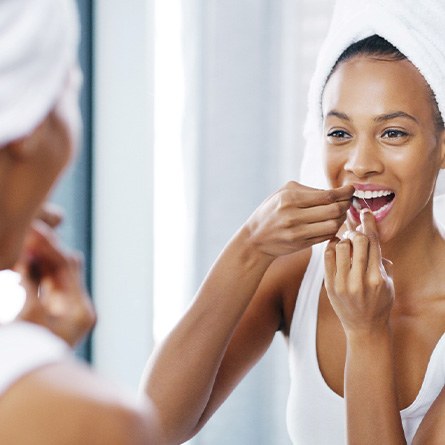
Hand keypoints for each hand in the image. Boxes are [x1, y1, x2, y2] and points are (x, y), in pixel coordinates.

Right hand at [14, 220, 95, 346]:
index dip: (49, 247)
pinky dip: (35, 275)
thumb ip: (30, 284)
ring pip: (55, 277)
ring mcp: (67, 311)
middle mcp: (78, 309)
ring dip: (40, 260)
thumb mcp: (28, 316)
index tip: (33, 230)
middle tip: (29, 230)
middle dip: (45, 250)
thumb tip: (27, 257)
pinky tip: (21, 261)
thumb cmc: (27, 352)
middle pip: (64, 270)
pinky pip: (46, 288)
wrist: (29, 383)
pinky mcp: (54, 315)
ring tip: (24, 242)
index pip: (66, 269)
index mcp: (80, 310)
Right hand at [244, 181, 353, 257]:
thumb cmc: (271, 211)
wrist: (255, 238)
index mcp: (290, 198)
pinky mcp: (301, 244)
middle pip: (334, 210)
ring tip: (340, 213)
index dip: (344, 192)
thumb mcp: (283, 193)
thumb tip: (335, 192)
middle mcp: (293, 215)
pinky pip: (326, 235)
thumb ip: (308, 190)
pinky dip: (333, 229)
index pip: (327, 195)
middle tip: (348, 201)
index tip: (351, 190)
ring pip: (333, 224)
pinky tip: (331, 223)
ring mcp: (297, 232)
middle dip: (346, 205)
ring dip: (341, 218)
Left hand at [324, 208, 393, 334]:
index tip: (365, 212)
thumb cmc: (379, 302)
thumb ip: (381, 261)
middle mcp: (360, 281)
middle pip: (357, 241)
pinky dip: (331, 247)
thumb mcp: (388, 282)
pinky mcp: (330, 286)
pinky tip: (334, 247)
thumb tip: (370, 236)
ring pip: (340, 247)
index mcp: (378, 278)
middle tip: (354, 232)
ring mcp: (343, 284)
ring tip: (345, 242)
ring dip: (343, 239)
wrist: (364, 327)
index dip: (369, 224)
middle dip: (356, 231)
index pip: (374, 243)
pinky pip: (327, 258)